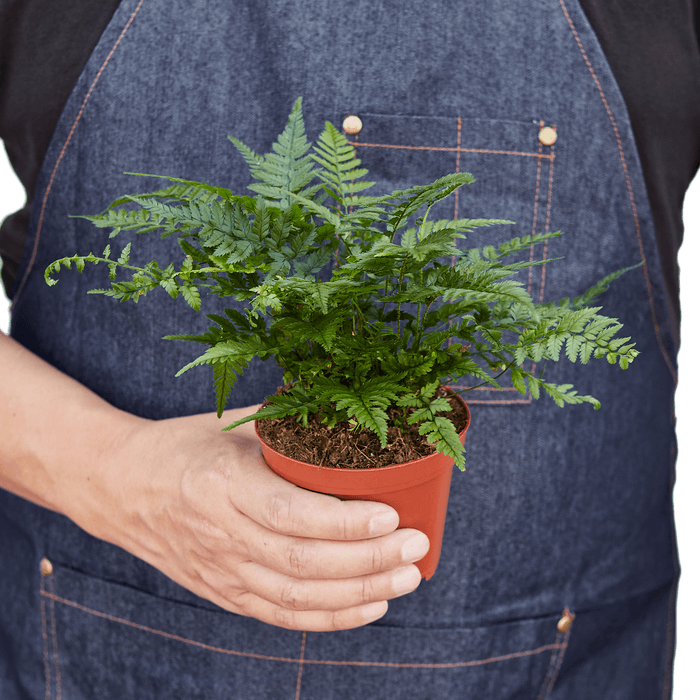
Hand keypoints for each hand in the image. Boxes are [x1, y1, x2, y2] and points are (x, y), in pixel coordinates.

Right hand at [96, 408, 428, 630]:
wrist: (120, 487)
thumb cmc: (183, 446)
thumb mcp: (230, 424)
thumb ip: (287, 422)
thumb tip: (350, 411)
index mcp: (221, 483)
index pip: (290, 514)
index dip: (345, 522)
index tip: (392, 515)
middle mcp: (219, 534)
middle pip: (302, 563)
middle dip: (368, 560)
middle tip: (415, 546)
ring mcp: (220, 571)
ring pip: (297, 597)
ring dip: (359, 593)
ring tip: (406, 577)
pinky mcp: (224, 592)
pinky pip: (282, 615)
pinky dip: (331, 617)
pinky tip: (371, 605)